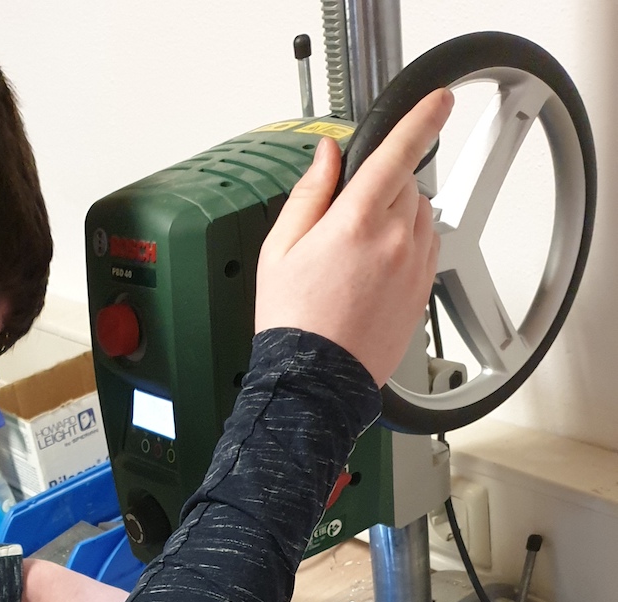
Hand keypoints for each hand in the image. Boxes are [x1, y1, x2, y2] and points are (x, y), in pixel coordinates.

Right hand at [253, 88, 453, 384]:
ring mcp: (414, 266)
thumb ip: (309, 193)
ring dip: (397, 216)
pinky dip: (405, 246)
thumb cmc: (293, 322)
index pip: (398, 153)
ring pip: (420, 215)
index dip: (422, 119)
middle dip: (382, 187)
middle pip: (407, 183)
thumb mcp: (280, 249)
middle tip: (344, 222)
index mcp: (357, 222)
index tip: (439, 101)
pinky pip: (425, 247)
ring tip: (357, 253)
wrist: (315, 382)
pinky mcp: (422, 290)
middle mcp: (395, 240)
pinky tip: (371, 273)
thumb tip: (327, 156)